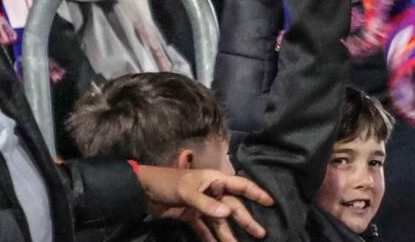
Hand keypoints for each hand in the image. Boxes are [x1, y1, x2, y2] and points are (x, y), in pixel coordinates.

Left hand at [135, 166, 273, 241]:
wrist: (144, 191)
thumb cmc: (167, 183)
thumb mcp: (186, 190)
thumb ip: (206, 204)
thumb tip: (228, 214)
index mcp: (212, 179)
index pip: (238, 185)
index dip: (254, 192)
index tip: (270, 201)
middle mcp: (210, 192)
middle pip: (232, 207)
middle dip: (246, 220)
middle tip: (262, 233)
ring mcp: (201, 205)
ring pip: (220, 222)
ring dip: (229, 235)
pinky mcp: (192, 217)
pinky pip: (205, 230)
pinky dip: (212, 239)